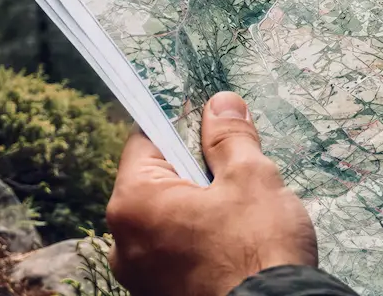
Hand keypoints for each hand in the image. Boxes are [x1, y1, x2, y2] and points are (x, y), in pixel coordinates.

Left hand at [106, 92, 317, 295]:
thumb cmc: (258, 251)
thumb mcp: (251, 177)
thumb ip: (230, 137)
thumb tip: (221, 105)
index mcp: (134, 204)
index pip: (146, 140)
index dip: (183, 123)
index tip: (214, 121)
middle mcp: (125, 243)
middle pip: (157, 181)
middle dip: (197, 169)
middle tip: (239, 169)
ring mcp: (141, 276)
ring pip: (169, 218)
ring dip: (201, 206)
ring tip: (243, 210)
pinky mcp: (161, 295)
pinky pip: (176, 252)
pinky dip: (201, 240)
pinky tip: (236, 242)